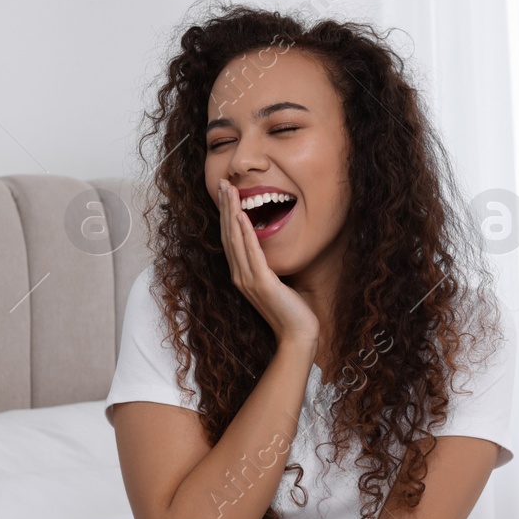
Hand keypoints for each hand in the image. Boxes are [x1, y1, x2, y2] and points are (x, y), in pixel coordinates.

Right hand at [215, 178, 319, 348]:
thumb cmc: (289, 311)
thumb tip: (266, 251)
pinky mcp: (262, 283)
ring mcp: (248, 280)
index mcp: (242, 275)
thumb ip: (266, 267)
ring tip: (228, 191)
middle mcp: (240, 276)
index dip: (225, 215)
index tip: (224, 193)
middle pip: (228, 235)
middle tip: (221, 183)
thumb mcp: (275, 283)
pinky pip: (251, 253)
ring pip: (235, 240)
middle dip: (224, 207)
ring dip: (231, 213)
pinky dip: (245, 233)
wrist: (297, 335)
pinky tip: (241, 216)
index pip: (230, 239)